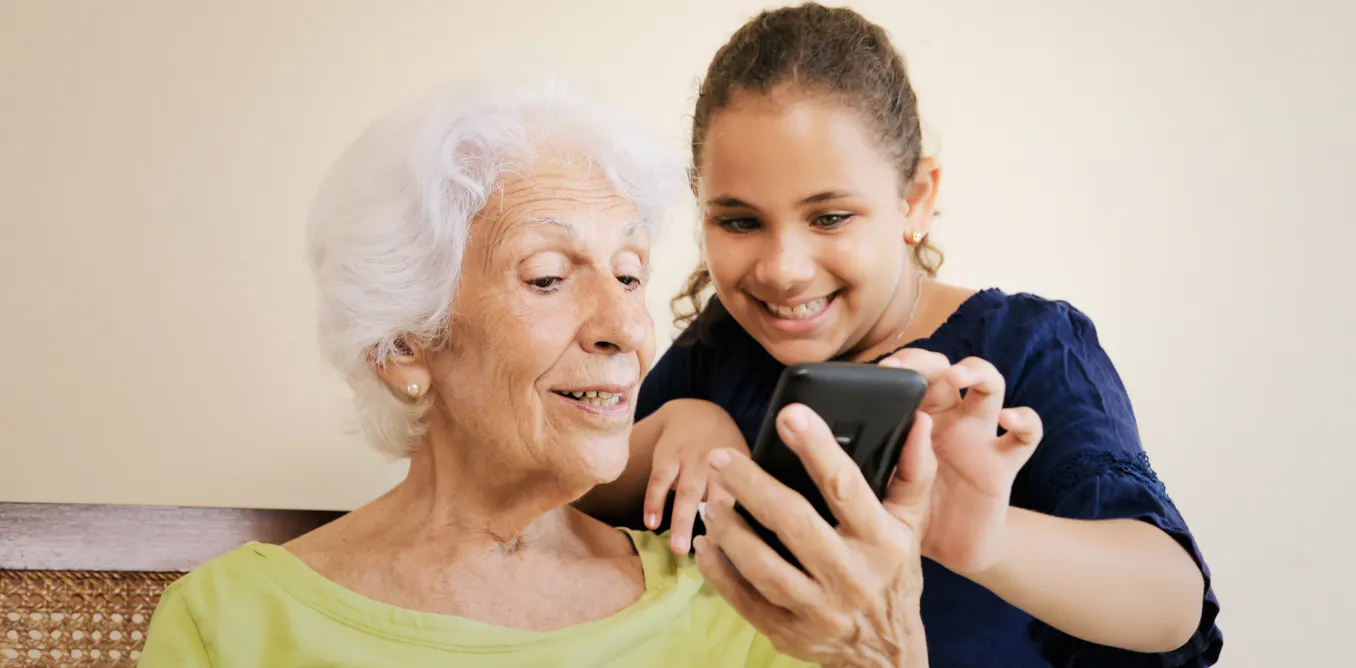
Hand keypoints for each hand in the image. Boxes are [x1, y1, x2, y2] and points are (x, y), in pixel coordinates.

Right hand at [644, 398, 748, 553]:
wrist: (697, 411)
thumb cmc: (726, 450)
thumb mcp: (745, 463)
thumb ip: (751, 493)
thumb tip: (760, 540)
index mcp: (743, 467)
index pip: (748, 496)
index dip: (747, 520)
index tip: (746, 551)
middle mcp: (719, 462)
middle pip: (719, 494)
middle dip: (717, 524)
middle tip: (715, 554)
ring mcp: (691, 458)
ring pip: (687, 491)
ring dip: (682, 520)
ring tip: (678, 549)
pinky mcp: (666, 456)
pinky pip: (658, 481)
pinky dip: (653, 502)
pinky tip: (651, 523)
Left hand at [695, 404, 934, 667]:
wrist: (888, 654)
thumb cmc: (894, 574)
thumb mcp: (910, 526)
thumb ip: (913, 473)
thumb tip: (917, 423)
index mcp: (880, 542)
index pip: (845, 487)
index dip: (817, 449)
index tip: (790, 415)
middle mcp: (850, 577)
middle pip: (792, 524)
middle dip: (751, 486)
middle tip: (720, 457)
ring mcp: (818, 610)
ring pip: (762, 566)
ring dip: (729, 530)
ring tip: (710, 500)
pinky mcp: (789, 633)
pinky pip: (745, 599)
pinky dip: (719, 570)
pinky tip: (706, 543)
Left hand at [879, 350, 1041, 575]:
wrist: (953, 550)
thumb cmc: (912, 512)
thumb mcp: (884, 487)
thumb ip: (868, 465)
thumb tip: (831, 450)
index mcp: (915, 420)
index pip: (909, 376)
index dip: (895, 368)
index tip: (878, 372)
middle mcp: (949, 420)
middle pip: (945, 369)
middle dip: (927, 361)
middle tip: (905, 369)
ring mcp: (979, 437)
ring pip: (989, 385)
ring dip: (976, 372)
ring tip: (957, 376)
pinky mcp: (1004, 463)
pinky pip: (1028, 434)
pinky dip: (1025, 420)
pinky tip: (1009, 418)